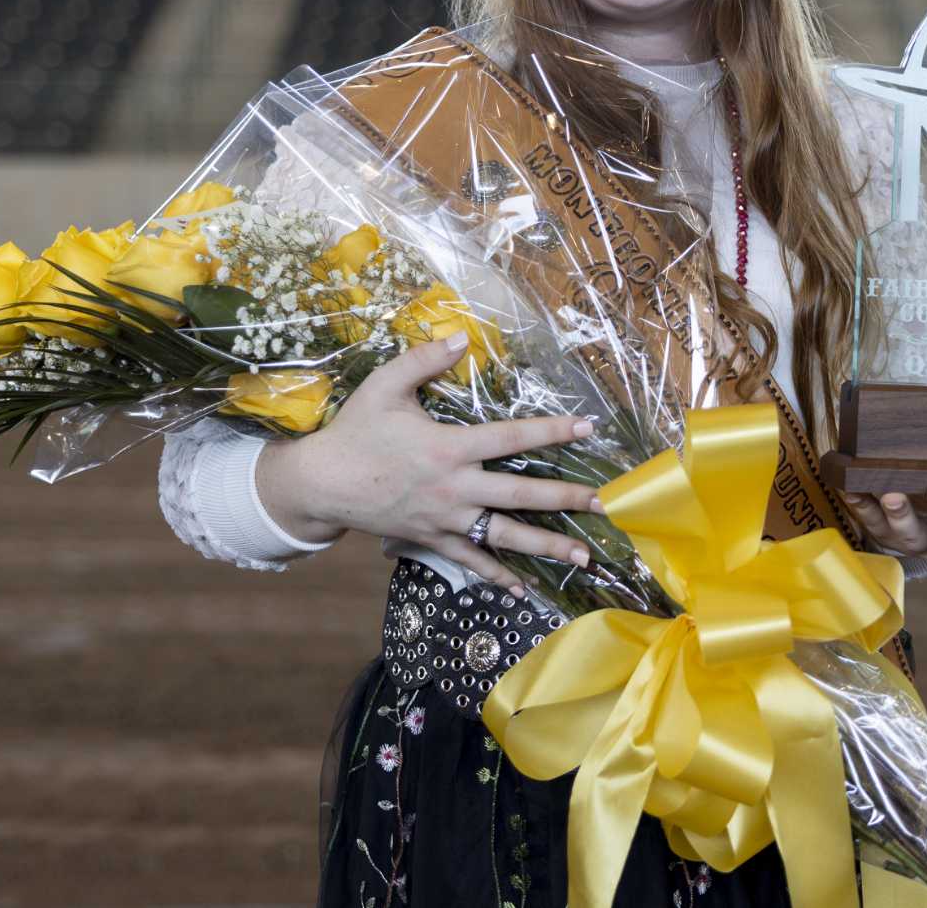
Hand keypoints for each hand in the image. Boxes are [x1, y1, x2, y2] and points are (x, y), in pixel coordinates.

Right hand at [254, 333, 601, 595]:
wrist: (322, 483)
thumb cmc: (355, 430)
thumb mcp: (384, 385)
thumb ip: (424, 360)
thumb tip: (461, 338)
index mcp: (449, 447)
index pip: (512, 438)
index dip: (552, 431)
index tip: (588, 427)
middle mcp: (455, 487)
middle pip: (521, 495)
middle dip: (567, 499)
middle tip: (605, 503)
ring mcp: (447, 520)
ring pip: (506, 536)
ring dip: (548, 546)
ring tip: (583, 556)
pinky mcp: (433, 541)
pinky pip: (472, 562)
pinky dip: (499, 576)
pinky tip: (524, 589)